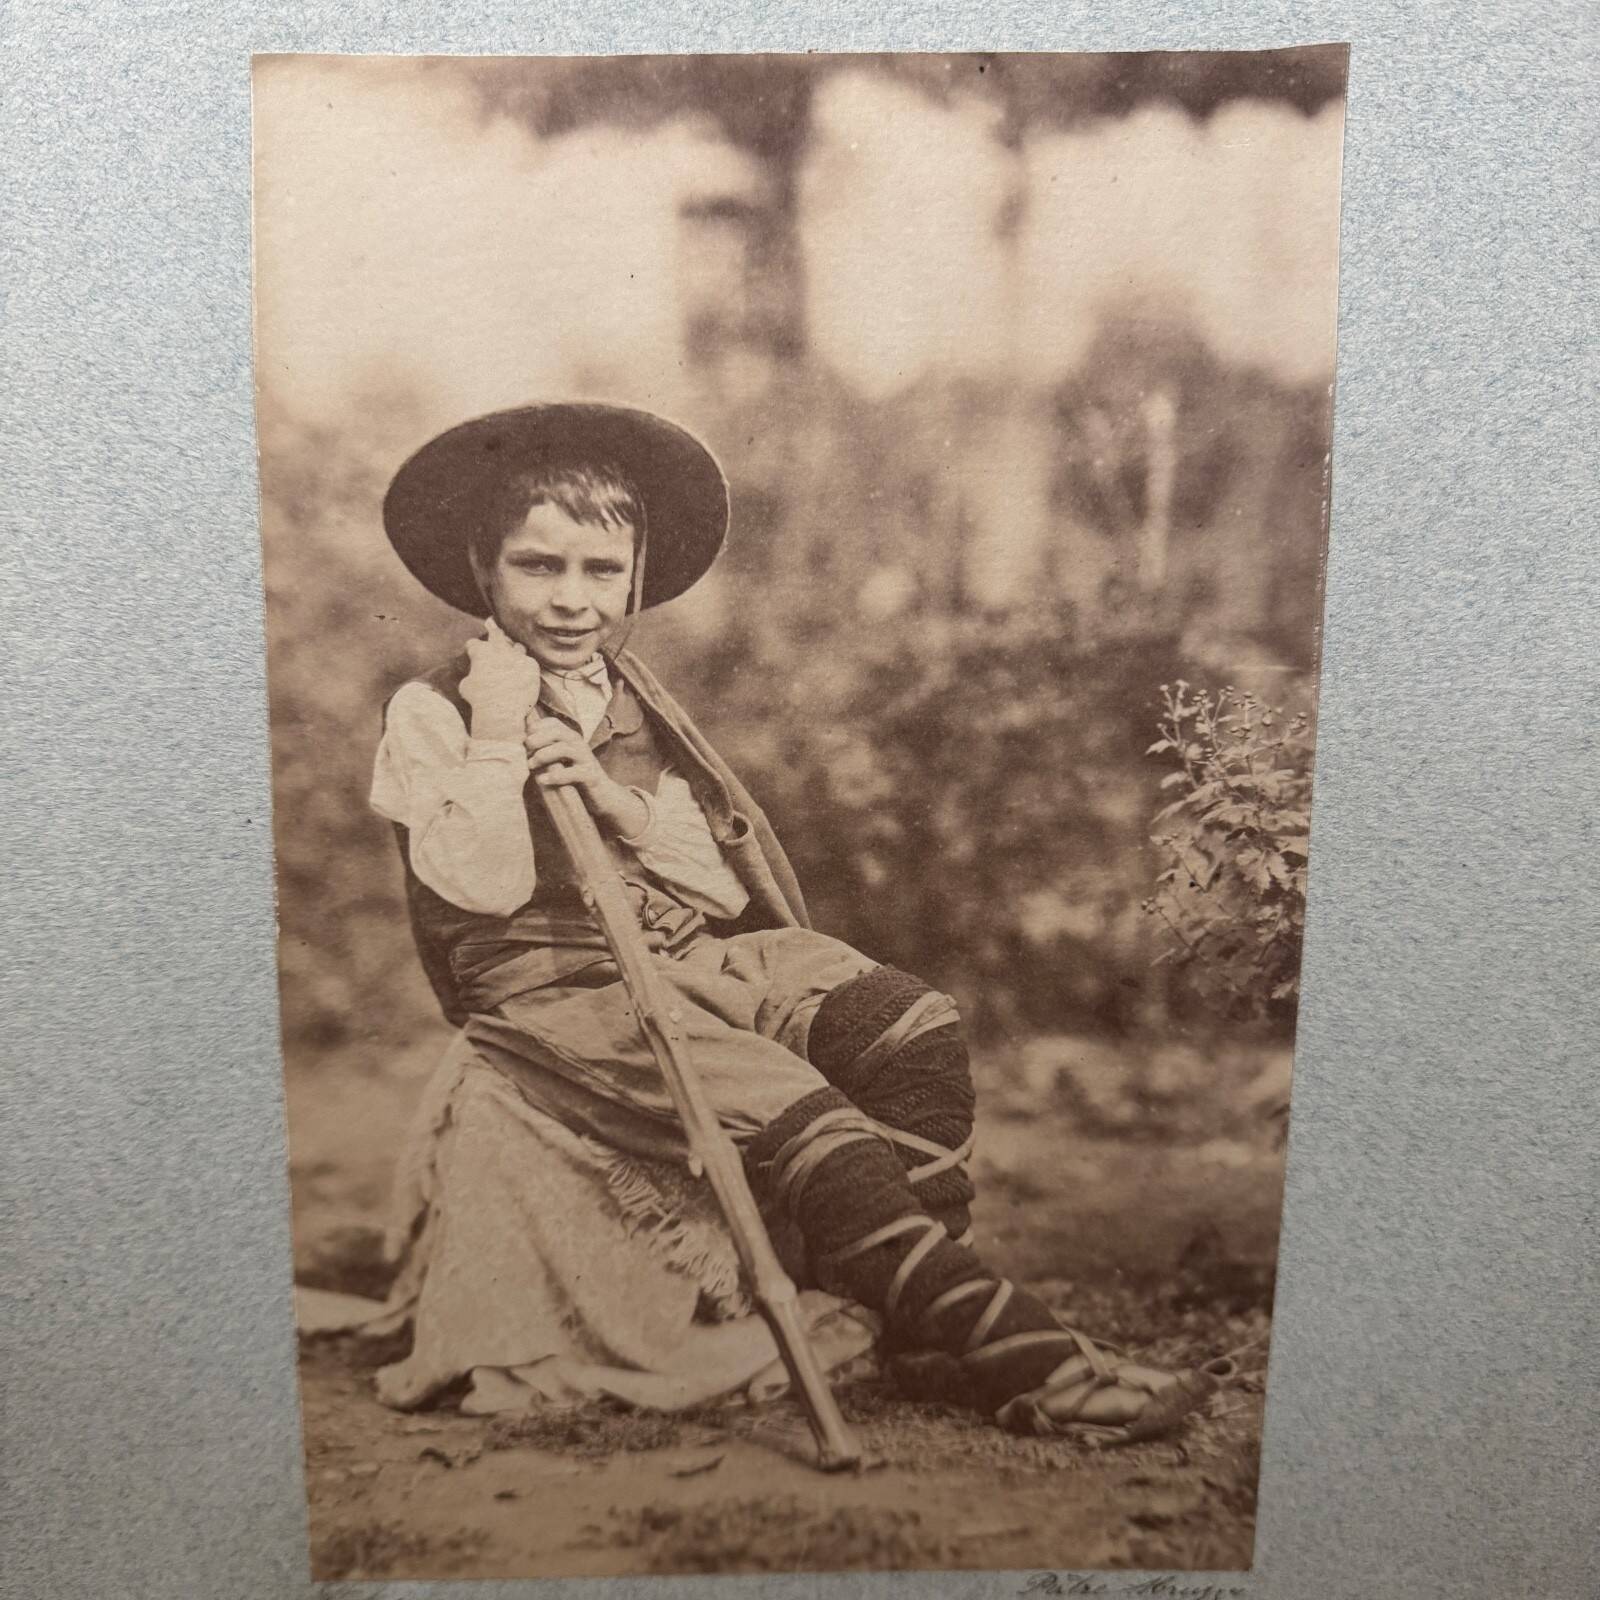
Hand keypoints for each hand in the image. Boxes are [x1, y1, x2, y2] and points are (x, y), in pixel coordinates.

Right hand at [461, 618, 540, 741]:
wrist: (502, 710)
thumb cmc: (480, 700)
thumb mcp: (465, 686)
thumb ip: (471, 675)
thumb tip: (473, 676)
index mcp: (480, 651)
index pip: (473, 643)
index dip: (473, 649)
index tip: (474, 652)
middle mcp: (499, 648)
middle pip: (497, 634)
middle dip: (495, 635)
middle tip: (495, 637)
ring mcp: (517, 655)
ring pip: (517, 647)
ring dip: (514, 652)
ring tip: (512, 661)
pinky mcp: (531, 664)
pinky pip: (529, 662)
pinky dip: (525, 669)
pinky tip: (524, 677)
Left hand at [524, 717, 649, 837]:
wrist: (604, 796)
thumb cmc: (576, 778)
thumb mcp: (561, 761)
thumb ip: (547, 751)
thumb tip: (522, 747)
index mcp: (571, 738)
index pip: (553, 723)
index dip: (536, 727)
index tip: (524, 739)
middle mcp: (579, 745)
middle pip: (557, 732)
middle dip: (537, 739)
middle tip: (526, 751)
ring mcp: (586, 759)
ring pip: (564, 749)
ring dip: (543, 755)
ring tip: (531, 765)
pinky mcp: (590, 776)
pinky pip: (573, 773)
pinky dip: (555, 776)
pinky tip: (542, 780)